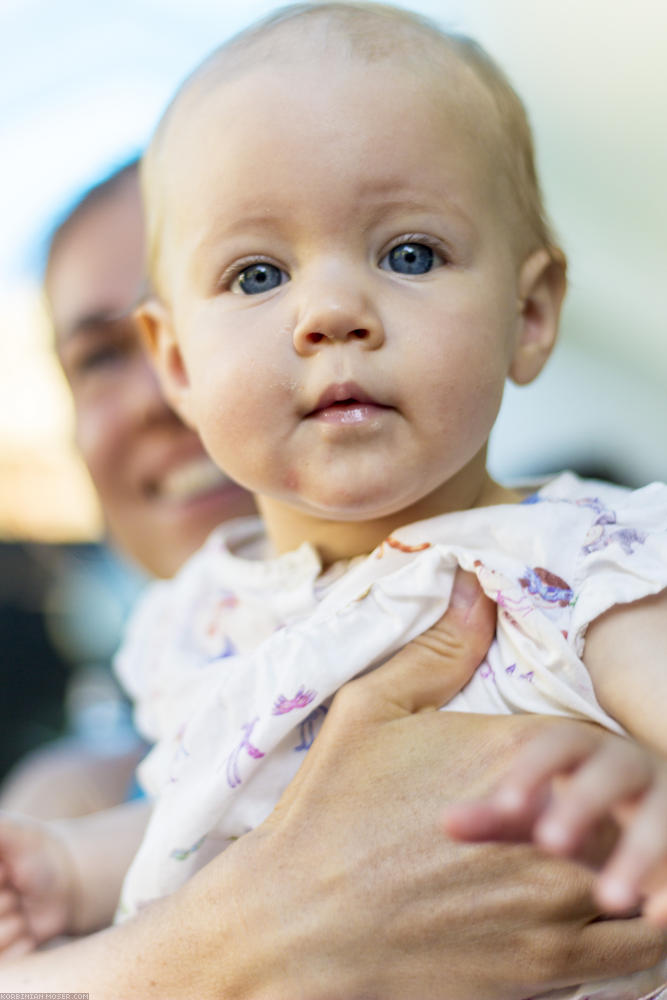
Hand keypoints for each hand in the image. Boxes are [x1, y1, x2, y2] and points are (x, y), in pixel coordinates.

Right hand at [3, 572, 665, 997]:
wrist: (291, 924)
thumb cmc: (326, 812)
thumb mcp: (368, 710)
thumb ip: (437, 651)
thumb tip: (476, 590)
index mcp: (515, 753)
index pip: (602, 746)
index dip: (594, 761)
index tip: (572, 775)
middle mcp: (550, 826)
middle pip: (632, 807)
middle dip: (622, 813)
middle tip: (599, 819)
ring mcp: (553, 903)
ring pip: (648, 878)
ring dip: (640, 867)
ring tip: (608, 864)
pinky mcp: (545, 969)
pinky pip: (637, 951)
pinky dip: (639, 928)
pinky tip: (605, 913)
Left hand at [442, 721, 666, 925]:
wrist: (644, 816)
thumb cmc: (577, 810)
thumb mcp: (539, 810)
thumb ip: (497, 816)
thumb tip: (446, 823)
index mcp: (587, 750)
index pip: (560, 743)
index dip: (534, 769)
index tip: (506, 805)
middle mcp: (631, 768)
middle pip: (611, 773)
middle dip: (583, 805)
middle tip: (551, 844)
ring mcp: (666, 800)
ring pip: (660, 818)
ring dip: (636, 856)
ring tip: (609, 899)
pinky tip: (656, 916)